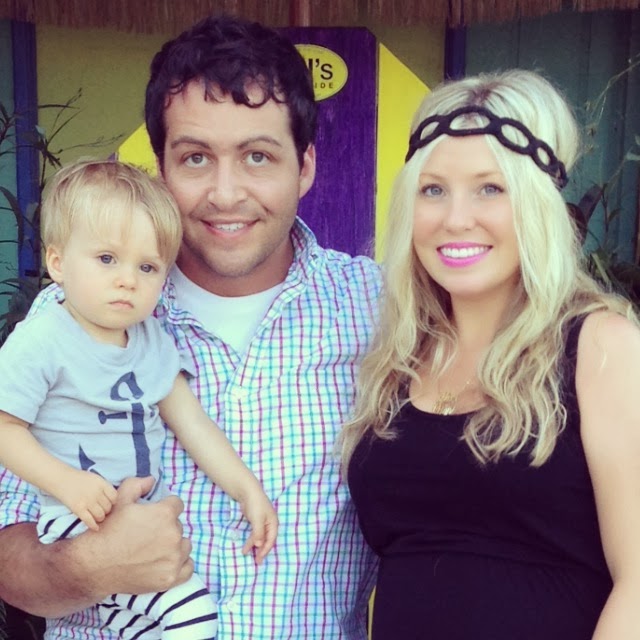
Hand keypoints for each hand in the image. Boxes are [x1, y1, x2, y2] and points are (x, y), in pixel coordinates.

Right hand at [52, 469, 116, 530]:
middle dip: (106, 511)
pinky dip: (93, 526)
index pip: (114, 497)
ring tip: (97, 517)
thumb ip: (104, 488)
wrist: (61, 479)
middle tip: (101, 511)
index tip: (109, 503)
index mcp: (101, 483)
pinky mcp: (78, 509)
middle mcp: (96, 493)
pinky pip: (89, 521)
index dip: (112, 502)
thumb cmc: (79, 479)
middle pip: (108, 508)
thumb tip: (112, 501)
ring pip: (100, 516)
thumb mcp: (95, 479)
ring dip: (100, 518)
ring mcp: (87, 501)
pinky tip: (95, 528)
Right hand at [73, 476, 193, 597]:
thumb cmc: (108, 531)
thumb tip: (152, 480)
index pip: (177, 504)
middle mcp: (173, 535)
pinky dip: (181, 564)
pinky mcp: (171, 578)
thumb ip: (138, 485)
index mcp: (165, 514)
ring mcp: (173, 558)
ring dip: (175, 545)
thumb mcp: (120, 500)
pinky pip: (188, 567)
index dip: (165, 508)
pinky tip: (167, 562)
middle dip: (166, 527)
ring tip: (155, 549)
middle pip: (179, 525)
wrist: (95, 565)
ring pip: (184, 545)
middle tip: (148, 535)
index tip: (153, 516)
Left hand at [239, 487, 277, 564]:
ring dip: (254, 546)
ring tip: (246, 553)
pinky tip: (246, 546)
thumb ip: (258, 533)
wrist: (248, 492)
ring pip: (259, 538)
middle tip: (257, 561)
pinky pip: (254, 534)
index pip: (271, 540)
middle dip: (261, 551)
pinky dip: (251, 540)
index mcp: (273, 523)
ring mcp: (262, 523)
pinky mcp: (255, 522)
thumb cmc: (255, 505)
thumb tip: (258, 545)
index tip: (259, 558)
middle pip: (266, 540)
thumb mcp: (257, 520)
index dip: (265, 550)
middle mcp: (269, 525)